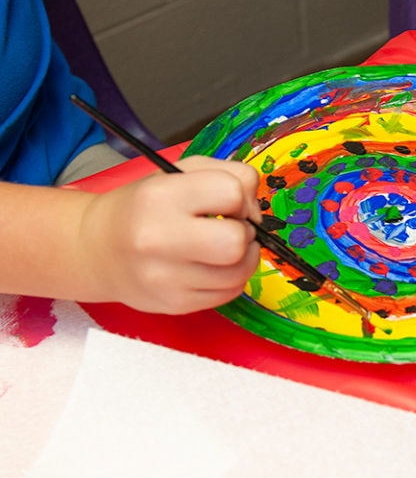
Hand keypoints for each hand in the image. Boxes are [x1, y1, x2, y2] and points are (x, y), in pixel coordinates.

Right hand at [80, 156, 261, 312]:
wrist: (97, 249)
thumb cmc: (143, 207)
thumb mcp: (177, 173)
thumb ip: (226, 174)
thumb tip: (255, 210)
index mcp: (160, 197)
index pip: (230, 192)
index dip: (239, 196)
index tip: (227, 203)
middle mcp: (158, 239)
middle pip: (236, 241)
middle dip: (244, 233)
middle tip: (229, 229)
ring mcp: (166, 277)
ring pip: (238, 272)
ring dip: (242, 258)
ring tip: (222, 249)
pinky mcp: (175, 304)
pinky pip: (229, 293)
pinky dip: (231, 279)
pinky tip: (213, 267)